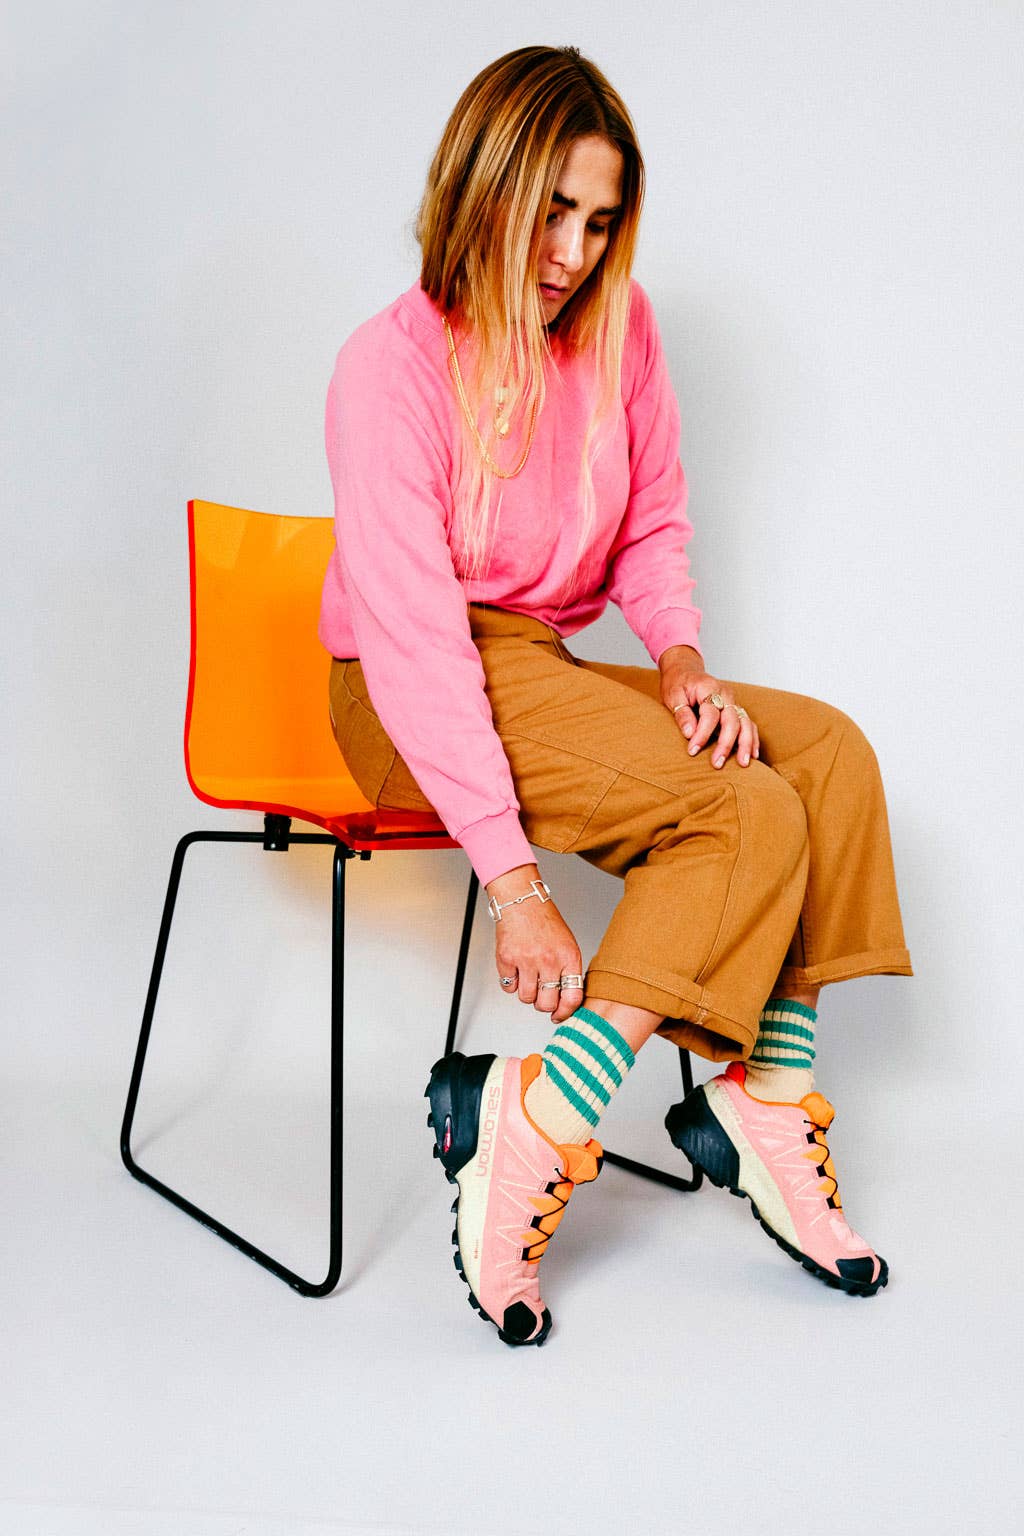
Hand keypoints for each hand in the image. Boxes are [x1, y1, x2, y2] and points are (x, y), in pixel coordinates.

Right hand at [486, 864, 583, 1022]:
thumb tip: (567, 1000)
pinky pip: (508, 987)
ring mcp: (526, 960)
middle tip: (541, 994)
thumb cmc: (545, 921)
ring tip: (528, 976)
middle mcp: (548, 960)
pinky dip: (511, 982)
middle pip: (546, 1004)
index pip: (572, 997)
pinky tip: (516, 968)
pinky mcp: (506, 959)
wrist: (522, 901)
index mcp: (568, 957)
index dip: (565, 1012)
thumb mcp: (567, 944)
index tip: (559, 1015)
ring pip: (526, 998)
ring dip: (526, 992)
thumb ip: (568, 971)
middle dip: (543, 1003)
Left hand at [658, 646, 759, 768]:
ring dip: (746, 744)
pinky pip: (748, 724)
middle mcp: (725, 694)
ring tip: (743, 763)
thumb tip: (689, 733)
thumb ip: (682, 714)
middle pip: (732, 720)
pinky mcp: (735, 709)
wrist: (685, 671)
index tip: (692, 751)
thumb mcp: (673, 696)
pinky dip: (752, 739)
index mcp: (709, 688)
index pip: (710, 714)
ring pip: (745, 723)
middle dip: (726, 744)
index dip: (702, 734)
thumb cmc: (678, 684)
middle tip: (717, 764)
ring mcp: (733, 702)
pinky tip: (753, 755)